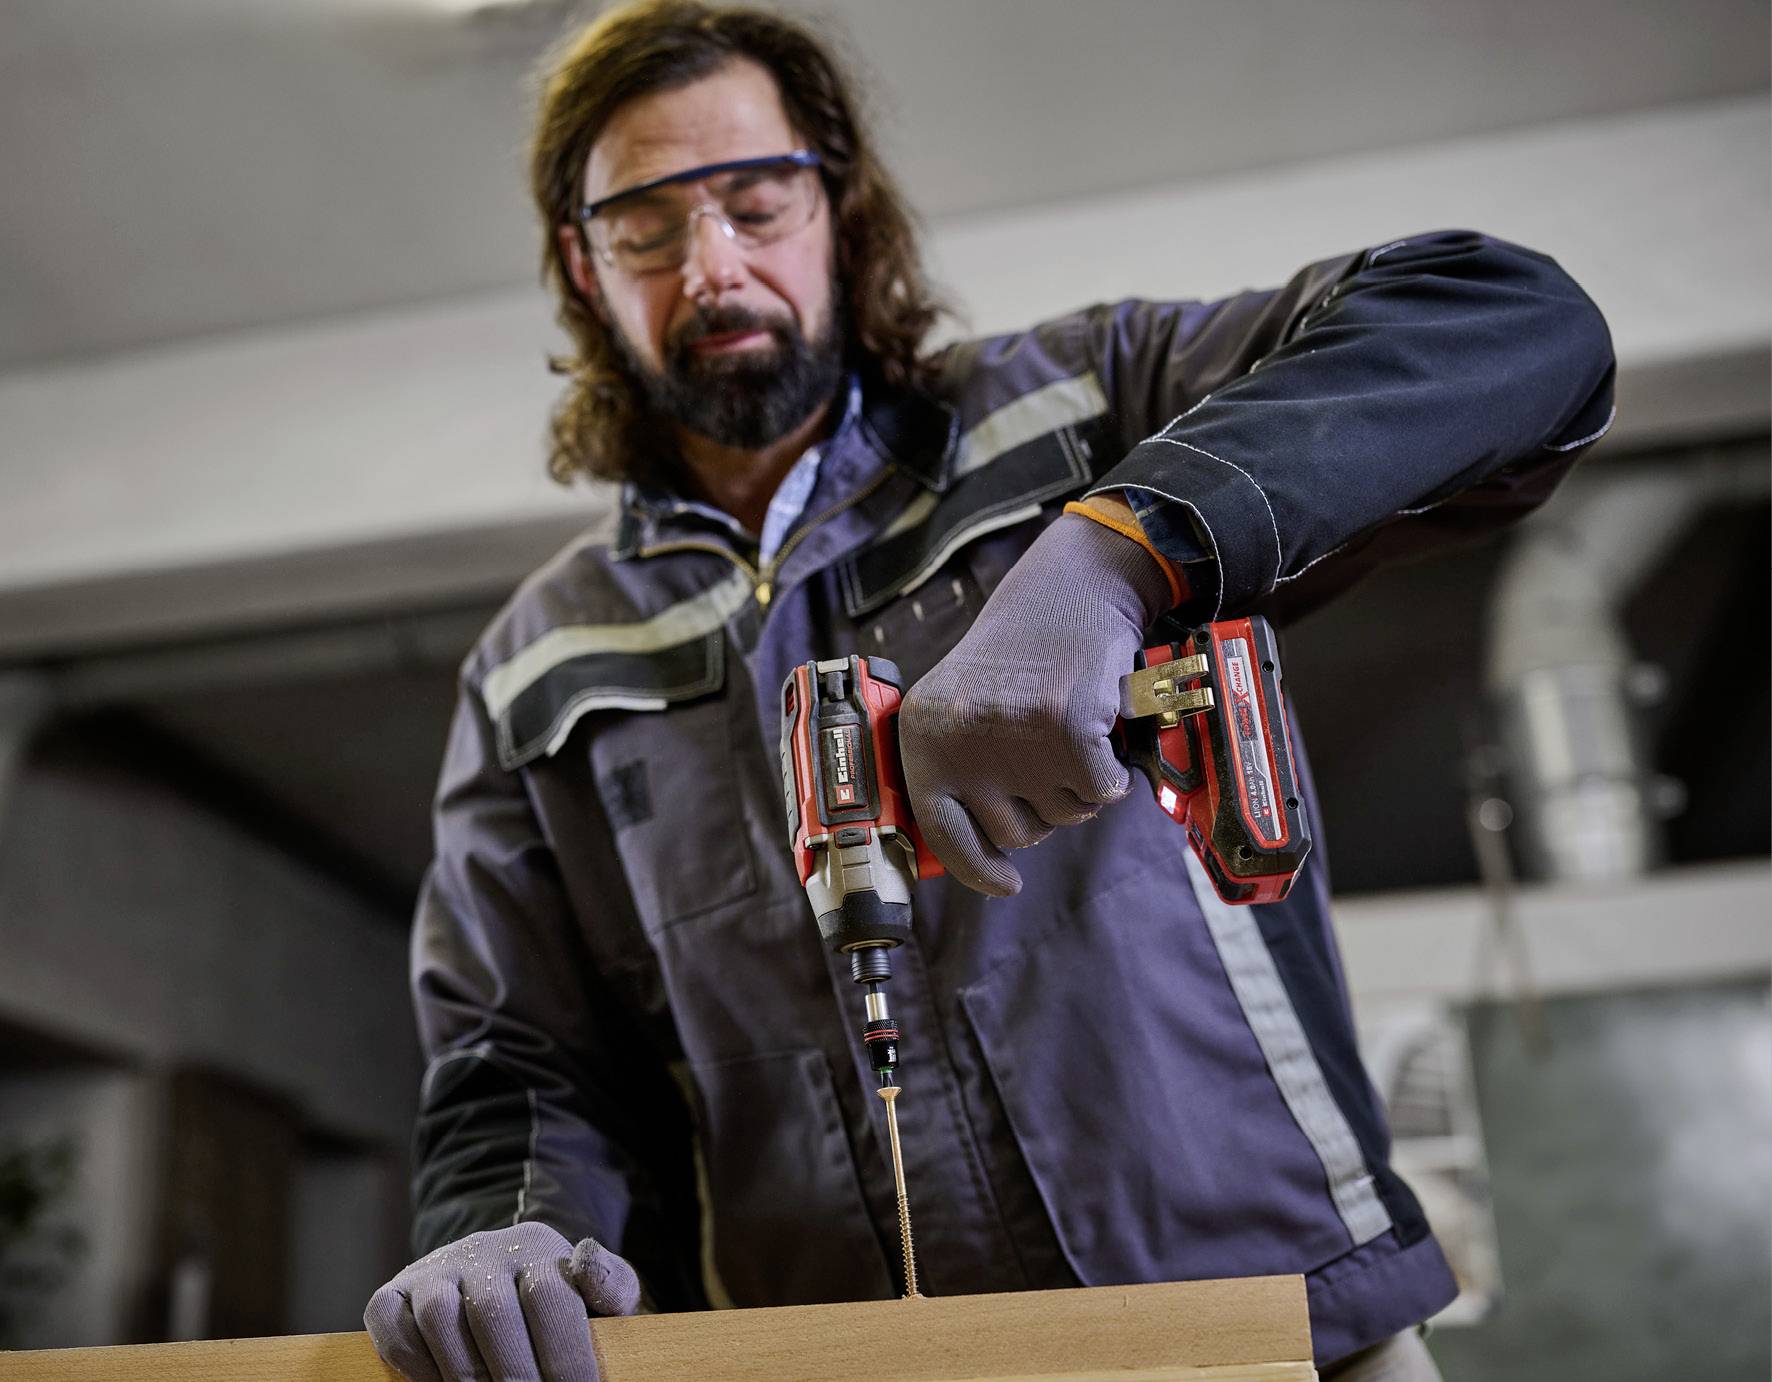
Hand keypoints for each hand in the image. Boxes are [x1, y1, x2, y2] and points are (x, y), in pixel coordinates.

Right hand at [364, 1221, 640, 1381]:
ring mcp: (437, 1269)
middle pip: (492, 1310)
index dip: (566, 1356)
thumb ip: (610, 1285)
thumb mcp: (596, 1292)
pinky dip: (414, 1361)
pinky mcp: (394, 1292)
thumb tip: (588, 1265)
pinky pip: (394, 1324)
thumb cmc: (555, 1304)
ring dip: (465, 1372)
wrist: (495, 1277)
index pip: (550, 1297)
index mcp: (539, 1248)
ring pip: (441, 1316)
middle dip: (516, 1372)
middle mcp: (484, 1250)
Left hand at [900, 512, 1172, 894]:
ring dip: (1077, 784)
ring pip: (1064, 816)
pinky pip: (1103, 792)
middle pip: (1015, 832)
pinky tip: (1098, 727)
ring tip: (1066, 728)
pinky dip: (1112, 770)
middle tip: (1046, 750)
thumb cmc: (1020, 657)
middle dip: (1042, 804)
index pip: (943, 831)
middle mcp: (960, 741)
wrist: (1069, 589)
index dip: (978, 868)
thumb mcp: (963, 709)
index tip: (1007, 884)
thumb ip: (958, 772)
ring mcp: (1014, 738)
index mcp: (923, 737)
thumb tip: (976, 862)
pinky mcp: (1068, 732)